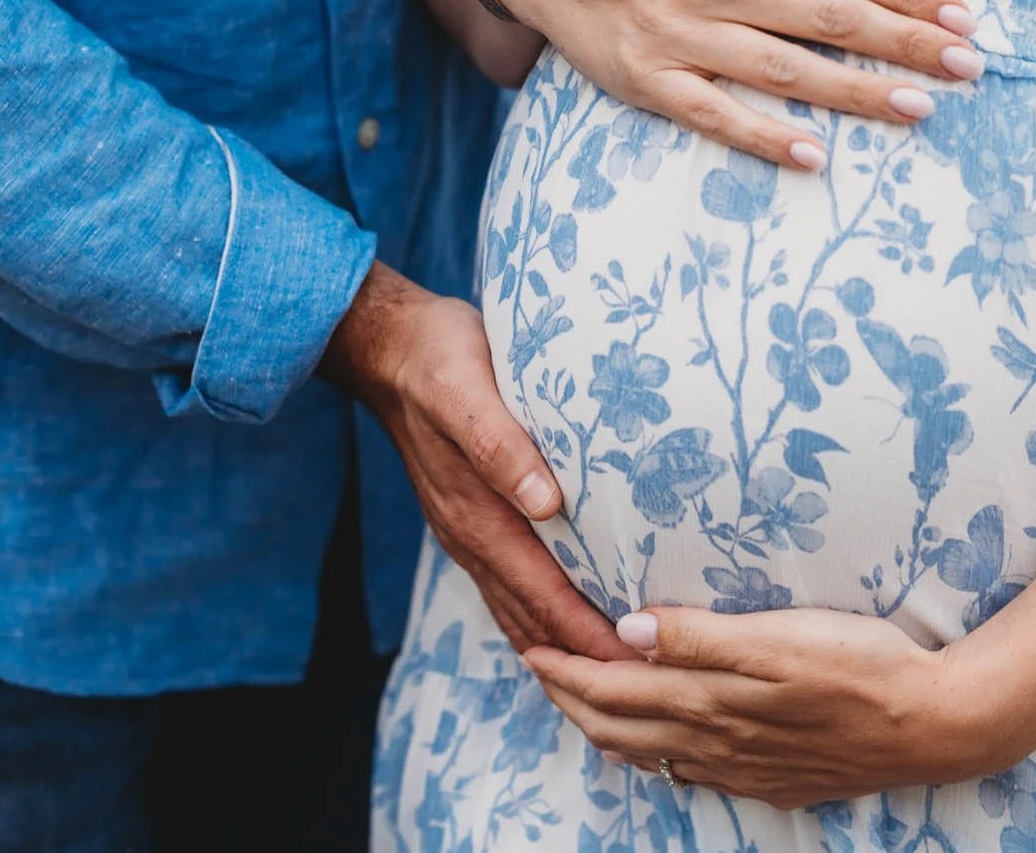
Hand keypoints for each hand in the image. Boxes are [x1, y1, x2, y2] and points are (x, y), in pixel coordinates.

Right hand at [325, 263, 638, 661]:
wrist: (389, 348)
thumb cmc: (439, 358)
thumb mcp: (467, 389)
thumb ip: (502, 445)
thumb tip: (546, 502)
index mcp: (476, 514)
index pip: (542, 593)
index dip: (588, 635)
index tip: (636, 667)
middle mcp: (470, 536)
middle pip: (534, 617)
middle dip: (585, 658)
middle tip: (646, 688)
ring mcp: (467, 532)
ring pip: (519, 610)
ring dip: (563, 647)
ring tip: (613, 678)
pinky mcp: (471, 519)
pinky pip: (508, 586)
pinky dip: (538, 619)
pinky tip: (562, 632)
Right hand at [488, 0, 983, 169]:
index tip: (958, 14)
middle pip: (826, 18)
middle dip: (902, 43)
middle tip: (966, 66)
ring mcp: (679, 36)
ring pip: (782, 70)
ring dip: (854, 92)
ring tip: (916, 107)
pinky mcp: (647, 79)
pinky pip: (713, 114)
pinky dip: (763, 137)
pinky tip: (813, 156)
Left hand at [522, 605, 1010, 808]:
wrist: (933, 724)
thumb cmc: (863, 667)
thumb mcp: (781, 637)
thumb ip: (701, 635)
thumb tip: (626, 629)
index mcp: (710, 702)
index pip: (611, 688)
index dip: (564, 668)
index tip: (529, 642)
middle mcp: (715, 744)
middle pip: (617, 726)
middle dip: (569, 698)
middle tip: (537, 664)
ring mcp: (742, 768)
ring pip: (650, 754)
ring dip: (604, 726)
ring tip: (579, 701)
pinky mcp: (772, 779)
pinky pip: (690, 772)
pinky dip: (653, 753)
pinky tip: (656, 744)